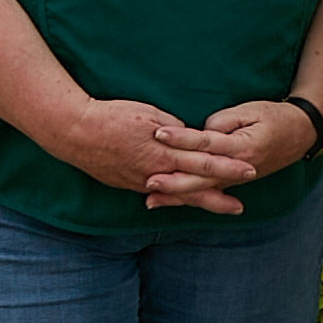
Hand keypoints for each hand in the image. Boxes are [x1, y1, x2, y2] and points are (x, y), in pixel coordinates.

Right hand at [60, 97, 246, 202]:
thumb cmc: (113, 116)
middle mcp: (155, 172)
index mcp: (164, 152)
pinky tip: (184, 203)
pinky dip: (173, 199)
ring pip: (176, 194)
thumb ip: (175, 131)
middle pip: (193, 187)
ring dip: (199, 202)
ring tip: (221, 207)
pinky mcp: (128, 183)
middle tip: (240, 207)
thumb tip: (193, 138)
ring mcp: (140, 181)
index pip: (203, 162)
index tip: (249, 170)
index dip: (227, 167)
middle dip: (218, 196)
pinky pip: (157, 194)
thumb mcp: (150, 115)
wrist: (73, 131)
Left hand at [141, 99, 317, 212]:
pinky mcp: (235, 181)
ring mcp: (237, 178)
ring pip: (203, 189)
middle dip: (174, 179)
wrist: (302, 133)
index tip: (158, 134)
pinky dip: (188, 198)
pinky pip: (209, 192)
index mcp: (243, 146)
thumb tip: (200, 132)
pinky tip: (169, 201)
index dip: (182, 138)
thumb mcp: (250, 110)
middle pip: (202, 175)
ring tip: (151, 198)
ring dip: (177, 195)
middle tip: (148, 179)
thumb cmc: (275, 117)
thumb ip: (223, 121)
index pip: (206, 142)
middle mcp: (240, 167)